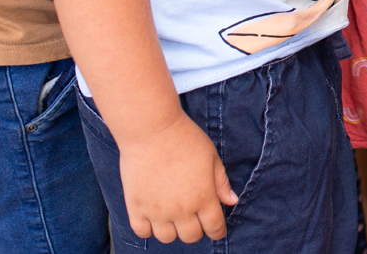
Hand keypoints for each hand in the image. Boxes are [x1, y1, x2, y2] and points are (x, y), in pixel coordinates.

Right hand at [117, 111, 237, 243]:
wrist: (151, 129)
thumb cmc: (184, 138)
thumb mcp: (211, 156)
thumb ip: (221, 182)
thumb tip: (231, 201)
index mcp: (203, 197)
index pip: (214, 228)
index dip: (217, 231)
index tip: (215, 228)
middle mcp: (181, 209)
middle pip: (191, 237)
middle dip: (196, 229)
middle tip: (193, 216)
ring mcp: (156, 210)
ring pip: (167, 238)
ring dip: (172, 229)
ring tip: (172, 214)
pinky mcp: (135, 206)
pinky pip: (142, 232)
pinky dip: (148, 228)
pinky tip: (152, 214)